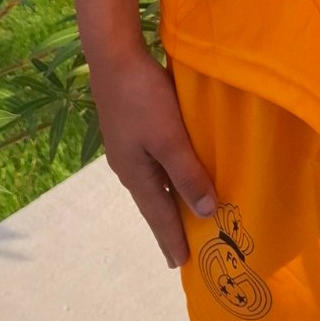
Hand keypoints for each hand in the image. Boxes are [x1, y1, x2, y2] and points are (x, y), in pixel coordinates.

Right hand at [88, 44, 217, 268]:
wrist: (113, 55)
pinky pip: (152, 163)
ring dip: (168, 199)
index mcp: (135, 174)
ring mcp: (126, 145)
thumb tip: (206, 213)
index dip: (172, 239)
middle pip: (153, 201)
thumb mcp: (170, 139)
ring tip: (182, 213)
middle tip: (181, 248)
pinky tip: (174, 169)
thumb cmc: (143, 98)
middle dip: (167, 225)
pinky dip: (166, 175)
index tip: (181, 265)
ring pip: (152, 181)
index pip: (158, 215)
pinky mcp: (131, 126)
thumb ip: (188, 175)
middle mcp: (127, 165)